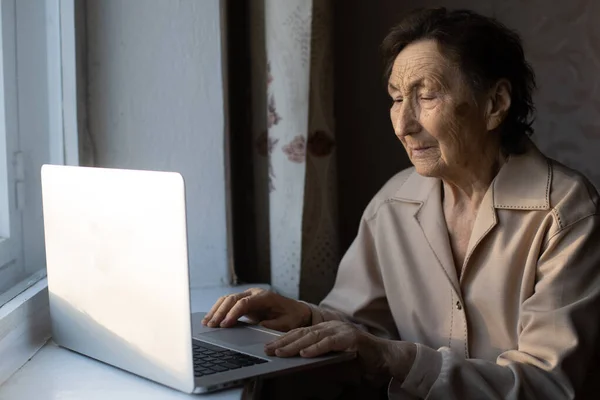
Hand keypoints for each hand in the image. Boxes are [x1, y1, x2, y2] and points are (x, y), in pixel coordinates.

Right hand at [201, 287, 311, 330]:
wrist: (296, 310)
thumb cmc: (292, 317)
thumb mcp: (287, 323)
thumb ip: (273, 324)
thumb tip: (258, 326)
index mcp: (265, 297)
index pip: (244, 302)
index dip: (233, 313)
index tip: (225, 324)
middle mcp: (255, 293)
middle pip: (232, 299)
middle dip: (220, 312)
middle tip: (212, 325)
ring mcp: (249, 296)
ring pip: (228, 299)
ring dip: (216, 310)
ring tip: (207, 322)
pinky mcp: (245, 302)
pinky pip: (228, 303)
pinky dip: (219, 310)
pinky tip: (211, 318)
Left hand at [264, 321, 416, 380]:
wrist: (386, 357)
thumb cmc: (360, 359)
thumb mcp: (334, 357)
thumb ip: (319, 357)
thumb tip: (299, 362)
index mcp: (326, 329)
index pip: (301, 332)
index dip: (284, 339)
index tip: (269, 346)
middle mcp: (331, 326)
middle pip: (303, 333)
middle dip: (283, 341)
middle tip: (268, 350)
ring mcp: (341, 330)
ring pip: (313, 336)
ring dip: (294, 345)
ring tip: (281, 352)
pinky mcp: (351, 338)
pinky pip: (330, 343)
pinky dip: (316, 348)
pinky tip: (304, 353)